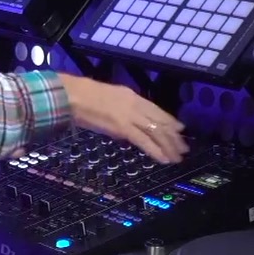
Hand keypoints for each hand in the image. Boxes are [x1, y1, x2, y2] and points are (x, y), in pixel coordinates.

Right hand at [57, 73, 188, 163]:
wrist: (70, 95)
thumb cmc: (80, 95)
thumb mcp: (105, 97)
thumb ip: (118, 108)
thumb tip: (124, 124)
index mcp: (130, 95)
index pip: (156, 109)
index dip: (170, 120)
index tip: (179, 129)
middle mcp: (134, 104)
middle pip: (160, 121)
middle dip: (173, 136)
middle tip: (183, 148)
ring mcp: (129, 116)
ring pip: (156, 132)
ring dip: (169, 146)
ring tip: (177, 157)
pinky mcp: (123, 127)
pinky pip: (144, 141)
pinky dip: (155, 151)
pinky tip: (164, 159)